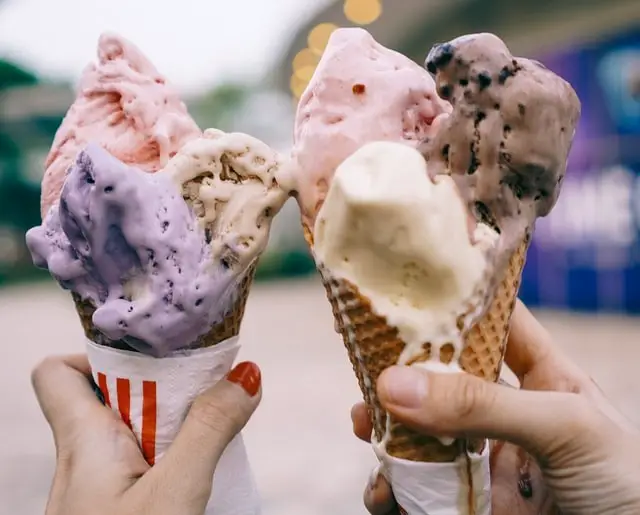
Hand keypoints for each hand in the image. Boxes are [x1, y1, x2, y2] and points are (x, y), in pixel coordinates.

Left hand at [32, 354, 260, 514]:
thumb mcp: (177, 493)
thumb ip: (210, 430)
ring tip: (211, 424)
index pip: (57, 372)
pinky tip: (200, 469)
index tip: (148, 354)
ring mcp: (97, 490)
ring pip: (130, 432)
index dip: (94, 352)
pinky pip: (141, 465)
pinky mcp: (117, 511)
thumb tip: (246, 374)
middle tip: (202, 388)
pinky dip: (172, 455)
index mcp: (81, 442)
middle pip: (107, 394)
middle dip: (157, 385)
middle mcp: (81, 460)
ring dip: (171, 422)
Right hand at [353, 300, 639, 514]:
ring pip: (422, 434)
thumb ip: (484, 405)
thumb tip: (395, 385)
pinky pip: (420, 491)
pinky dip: (393, 490)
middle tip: (369, 371)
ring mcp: (489, 461)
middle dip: (403, 374)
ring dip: (388, 431)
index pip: (494, 323)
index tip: (404, 289)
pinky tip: (385, 491)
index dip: (455, 303)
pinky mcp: (473, 506)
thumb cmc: (632, 487)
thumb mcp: (566, 428)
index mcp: (546, 379)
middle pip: (444, 379)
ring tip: (366, 428)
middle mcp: (510, 414)